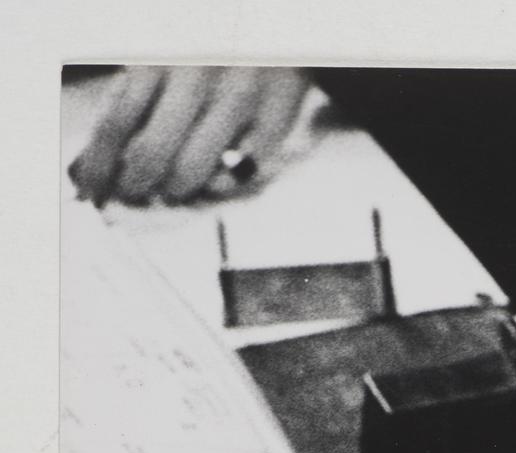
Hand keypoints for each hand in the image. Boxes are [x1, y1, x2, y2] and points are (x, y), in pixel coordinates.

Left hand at [70, 67, 309, 206]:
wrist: (276, 39)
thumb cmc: (207, 64)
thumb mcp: (161, 71)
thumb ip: (126, 111)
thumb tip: (84, 172)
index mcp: (159, 58)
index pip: (116, 124)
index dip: (100, 168)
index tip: (94, 195)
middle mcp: (197, 74)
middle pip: (150, 154)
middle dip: (137, 187)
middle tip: (138, 195)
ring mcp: (238, 97)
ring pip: (192, 172)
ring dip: (178, 192)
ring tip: (177, 188)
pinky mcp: (276, 121)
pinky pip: (239, 178)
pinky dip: (224, 186)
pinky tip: (221, 175)